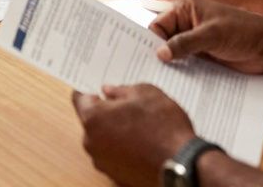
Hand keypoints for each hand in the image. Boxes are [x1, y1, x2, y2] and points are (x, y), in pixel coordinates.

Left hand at [72, 84, 195, 185]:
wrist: (183, 163)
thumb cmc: (164, 127)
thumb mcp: (146, 93)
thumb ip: (121, 90)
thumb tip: (109, 92)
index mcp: (93, 118)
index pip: (79, 98)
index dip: (89, 90)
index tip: (95, 87)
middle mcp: (92, 142)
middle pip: (91, 121)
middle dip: (106, 112)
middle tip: (127, 105)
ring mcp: (103, 162)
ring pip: (103, 139)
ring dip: (115, 132)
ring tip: (140, 126)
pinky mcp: (116, 176)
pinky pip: (115, 156)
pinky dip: (124, 149)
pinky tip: (142, 143)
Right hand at [151, 0, 262, 73]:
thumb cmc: (243, 31)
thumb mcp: (211, 35)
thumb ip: (184, 43)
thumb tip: (159, 54)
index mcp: (186, 9)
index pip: (158, 25)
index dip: (152, 41)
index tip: (147, 59)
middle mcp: (187, 23)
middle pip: (163, 40)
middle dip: (160, 54)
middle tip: (151, 72)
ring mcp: (195, 40)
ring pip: (174, 54)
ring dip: (171, 65)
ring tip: (162, 80)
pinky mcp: (202, 55)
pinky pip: (186, 63)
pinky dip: (182, 72)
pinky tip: (178, 83)